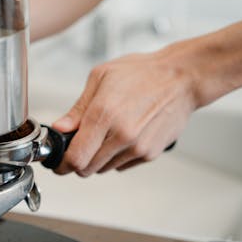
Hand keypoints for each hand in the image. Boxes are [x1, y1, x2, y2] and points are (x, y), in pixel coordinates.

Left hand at [52, 49, 199, 175]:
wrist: (182, 77)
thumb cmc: (143, 73)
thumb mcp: (101, 78)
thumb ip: (78, 109)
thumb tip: (60, 128)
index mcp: (104, 114)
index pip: (75, 157)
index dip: (62, 164)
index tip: (59, 164)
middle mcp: (122, 135)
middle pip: (86, 168)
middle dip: (78, 161)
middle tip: (79, 146)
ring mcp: (137, 147)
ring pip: (103, 169)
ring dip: (97, 159)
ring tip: (106, 135)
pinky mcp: (150, 153)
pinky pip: (122, 166)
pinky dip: (116, 157)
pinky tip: (122, 137)